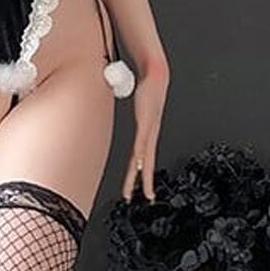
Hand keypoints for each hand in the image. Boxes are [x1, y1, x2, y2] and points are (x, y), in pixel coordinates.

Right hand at [120, 72, 167, 200]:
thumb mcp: (136, 105)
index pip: (143, 158)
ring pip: (145, 156)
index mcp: (147, 132)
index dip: (143, 174)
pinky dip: (141, 154)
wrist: (156, 73)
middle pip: (146, 162)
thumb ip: (129, 116)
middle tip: (148, 197)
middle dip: (145, 182)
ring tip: (143, 189)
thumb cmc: (147, 87)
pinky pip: (142, 141)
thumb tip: (113, 110)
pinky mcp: (147, 121)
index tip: (141, 188)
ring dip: (143, 173)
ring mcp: (149, 128)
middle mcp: (150, 133)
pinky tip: (140, 164)